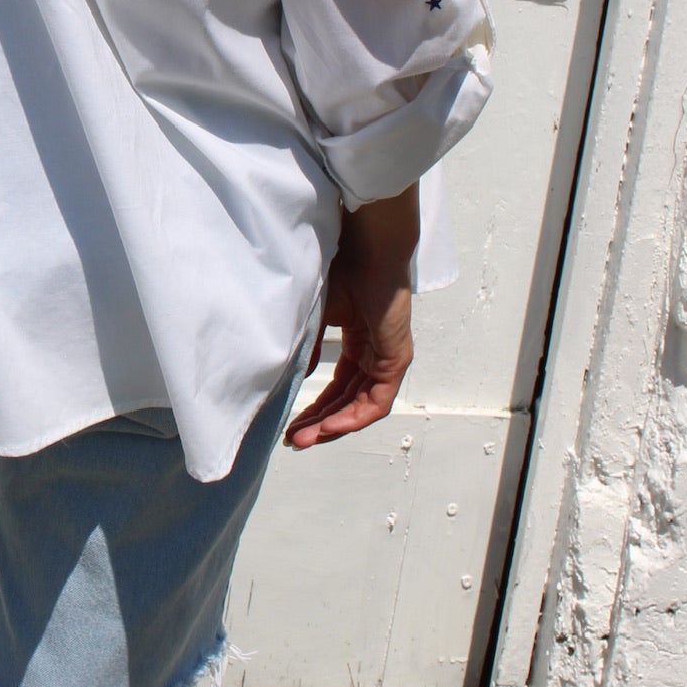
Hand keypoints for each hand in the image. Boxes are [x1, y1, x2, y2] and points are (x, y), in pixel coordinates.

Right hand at [284, 184, 418, 450]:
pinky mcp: (397, 357)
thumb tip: (295, 377)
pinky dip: (353, 416)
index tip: (290, 424)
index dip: (314, 407)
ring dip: (332, 426)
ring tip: (304, 439)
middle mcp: (375, 352)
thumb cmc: (341, 267)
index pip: (338, 385)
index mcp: (358, 340)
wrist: (367, 245)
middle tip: (293, 440)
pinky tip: (329, 427)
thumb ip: (308, 349)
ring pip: (361, 406)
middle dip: (319, 423)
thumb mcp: (315, 316)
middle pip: (347, 400)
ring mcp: (388, 357)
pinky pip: (377, 400)